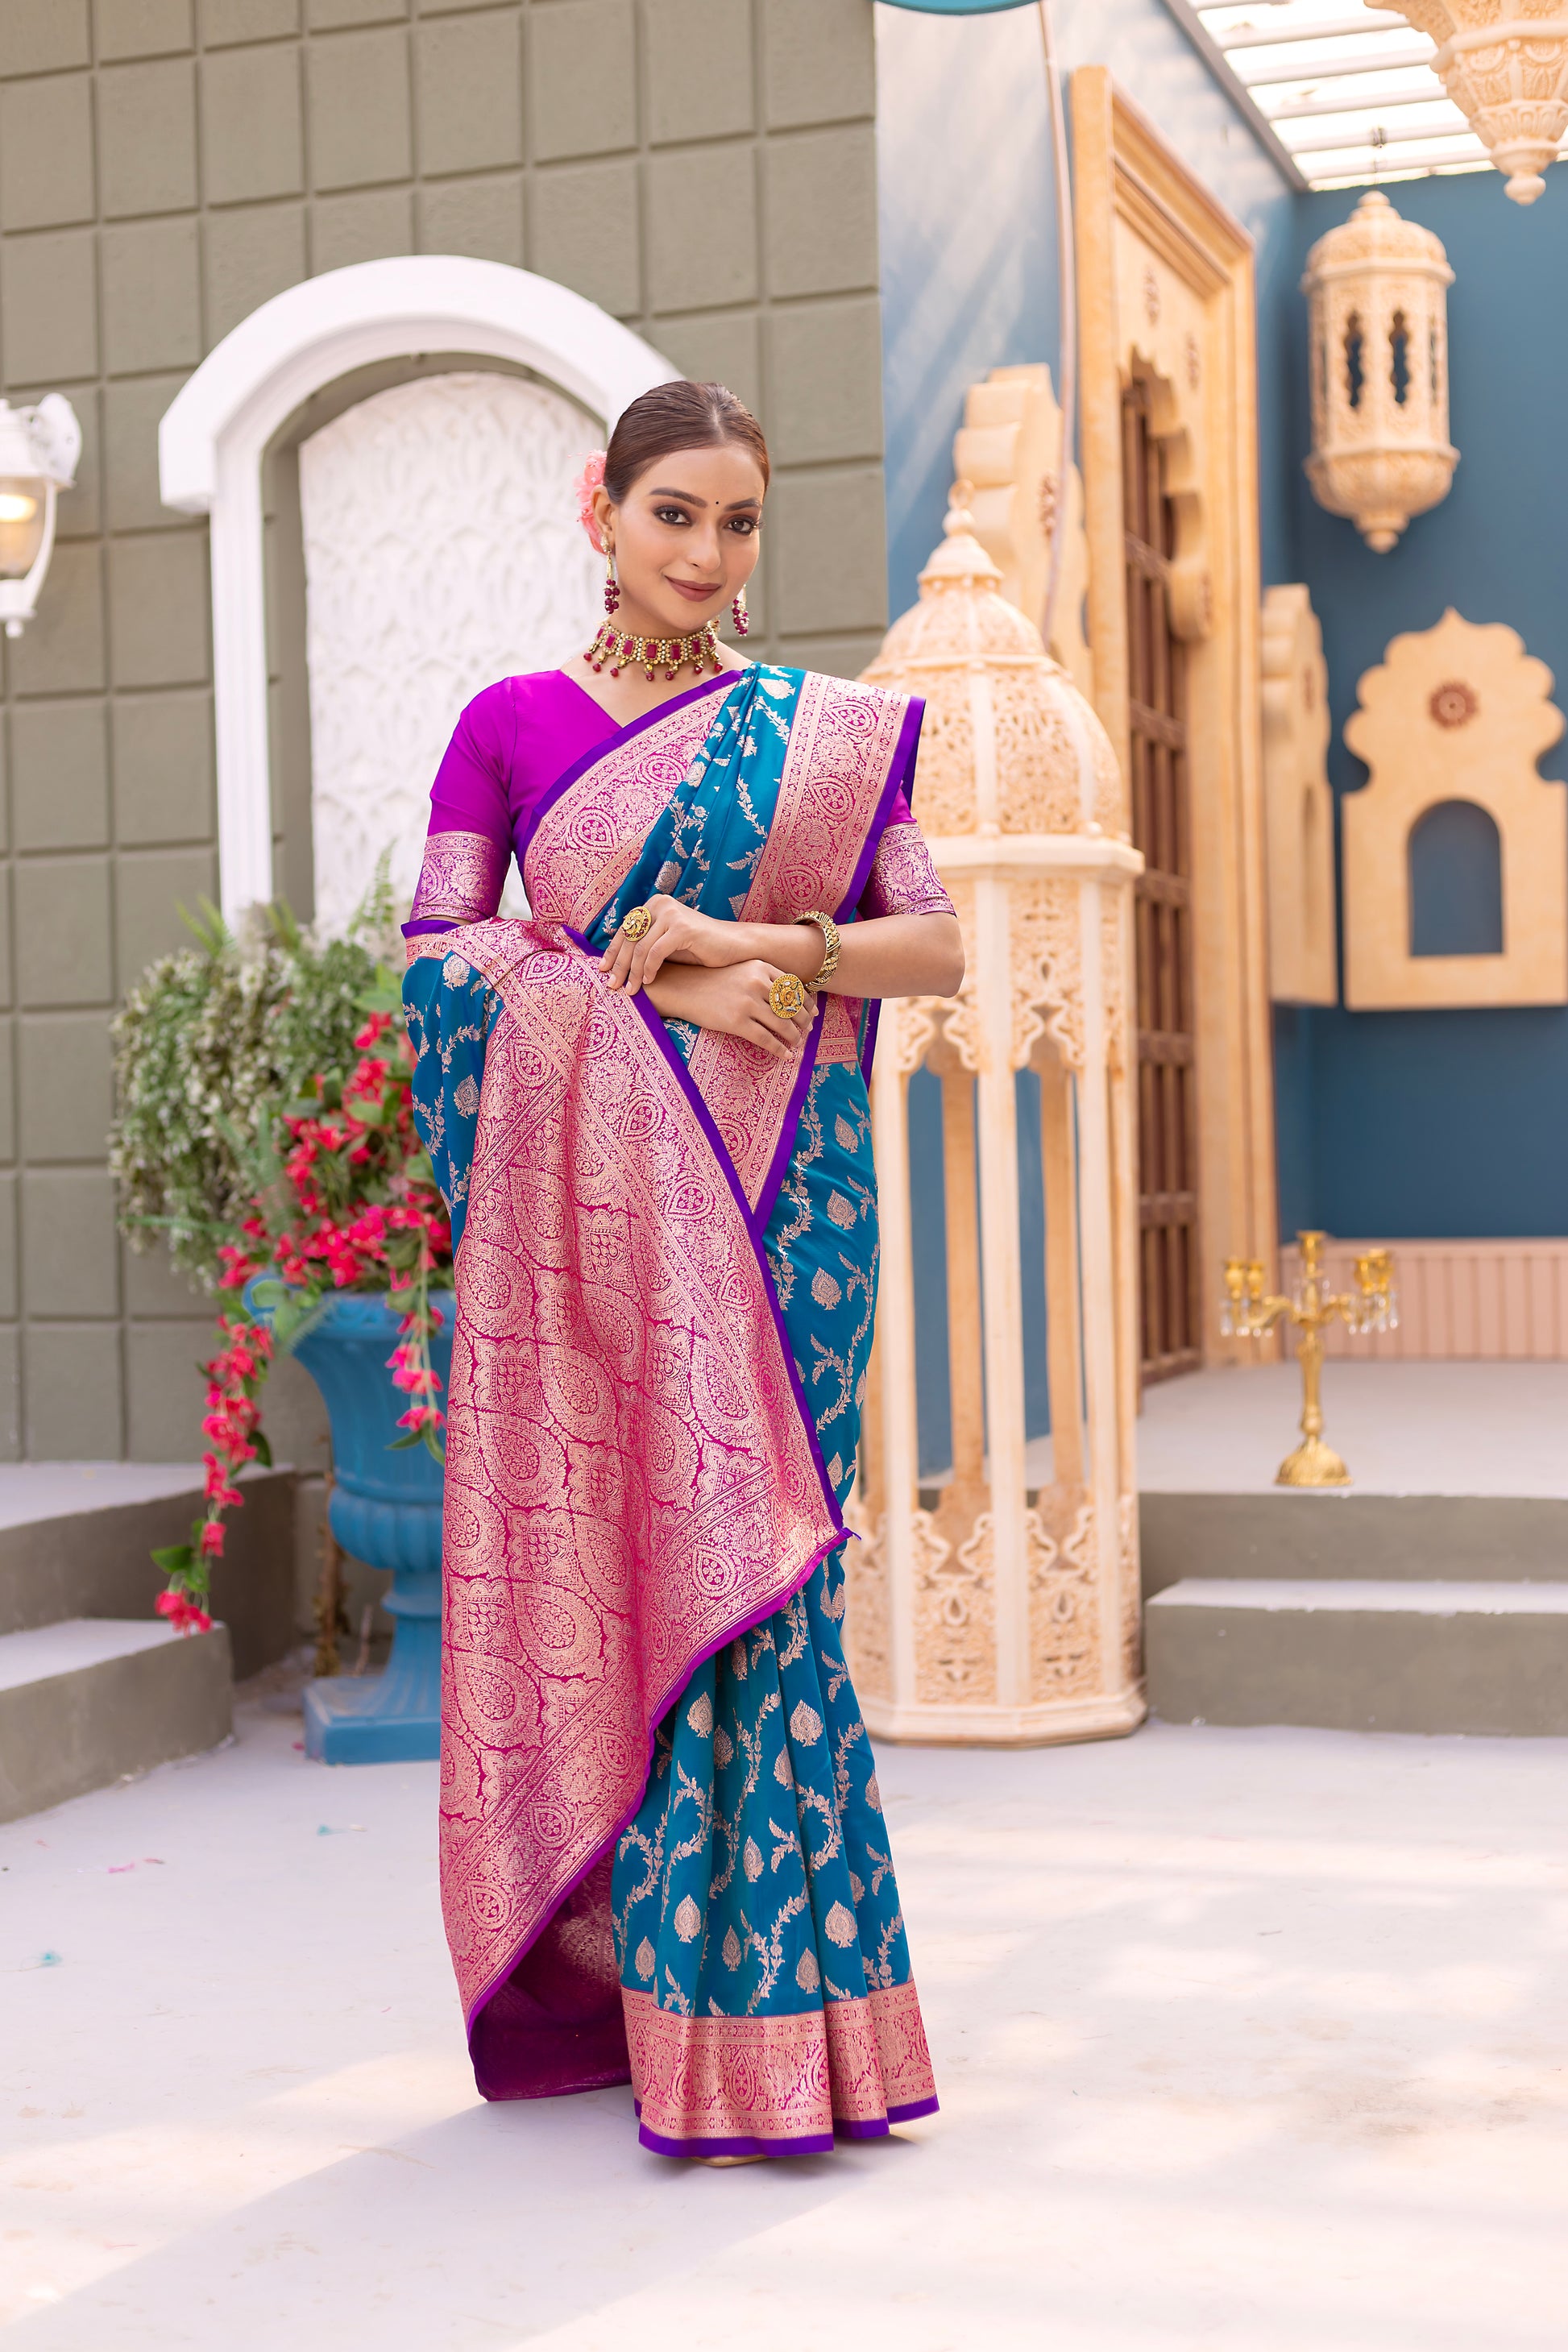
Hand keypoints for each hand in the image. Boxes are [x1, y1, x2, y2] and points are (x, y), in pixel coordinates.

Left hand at [600, 893, 734, 994]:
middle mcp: (660, 904)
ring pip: (640, 948)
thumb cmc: (700, 948)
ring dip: (633, 972)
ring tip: (631, 990)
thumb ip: (645, 945)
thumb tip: (616, 962)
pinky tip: (649, 981)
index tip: (603, 970)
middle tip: (612, 985)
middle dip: (619, 965)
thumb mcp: (666, 943)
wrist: (733, 946)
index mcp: (654, 904)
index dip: (613, 951)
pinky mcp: (681, 928)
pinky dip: (649, 969)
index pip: (625, 929)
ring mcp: (671, 914)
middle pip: (630, 938)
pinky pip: (655, 952)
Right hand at [645, 961, 814, 1059]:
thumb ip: (764, 980)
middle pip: (792, 1005)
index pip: (793, 987)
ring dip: (795, 1036)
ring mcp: (747, 1003)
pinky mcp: (737, 1022)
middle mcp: (757, 983)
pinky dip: (780, 1049)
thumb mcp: (741, 971)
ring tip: (797, 1043)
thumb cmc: (713, 981)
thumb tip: (791, 998)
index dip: (806, 1002)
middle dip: (804, 1021)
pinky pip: (766, 1039)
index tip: (813, 1012)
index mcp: (760, 967)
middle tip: (809, 1030)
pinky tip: (786, 1055)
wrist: (683, 988)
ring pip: (782, 1024)